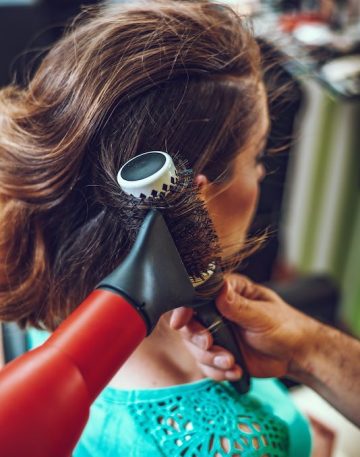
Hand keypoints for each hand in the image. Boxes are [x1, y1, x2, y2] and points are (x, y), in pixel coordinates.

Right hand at [170, 273, 311, 380]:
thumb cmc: (286, 327)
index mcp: (228, 292)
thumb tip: (220, 291)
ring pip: (195, 347)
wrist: (296, 355)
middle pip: (189, 324)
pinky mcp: (220, 353)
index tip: (181, 322)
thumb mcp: (263, 315)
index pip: (196, 295)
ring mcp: (217, 333)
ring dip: (210, 359)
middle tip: (210, 345)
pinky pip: (206, 365)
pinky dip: (218, 371)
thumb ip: (239, 306)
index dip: (184, 308)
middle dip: (197, 339)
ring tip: (232, 362)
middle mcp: (217, 310)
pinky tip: (236, 370)